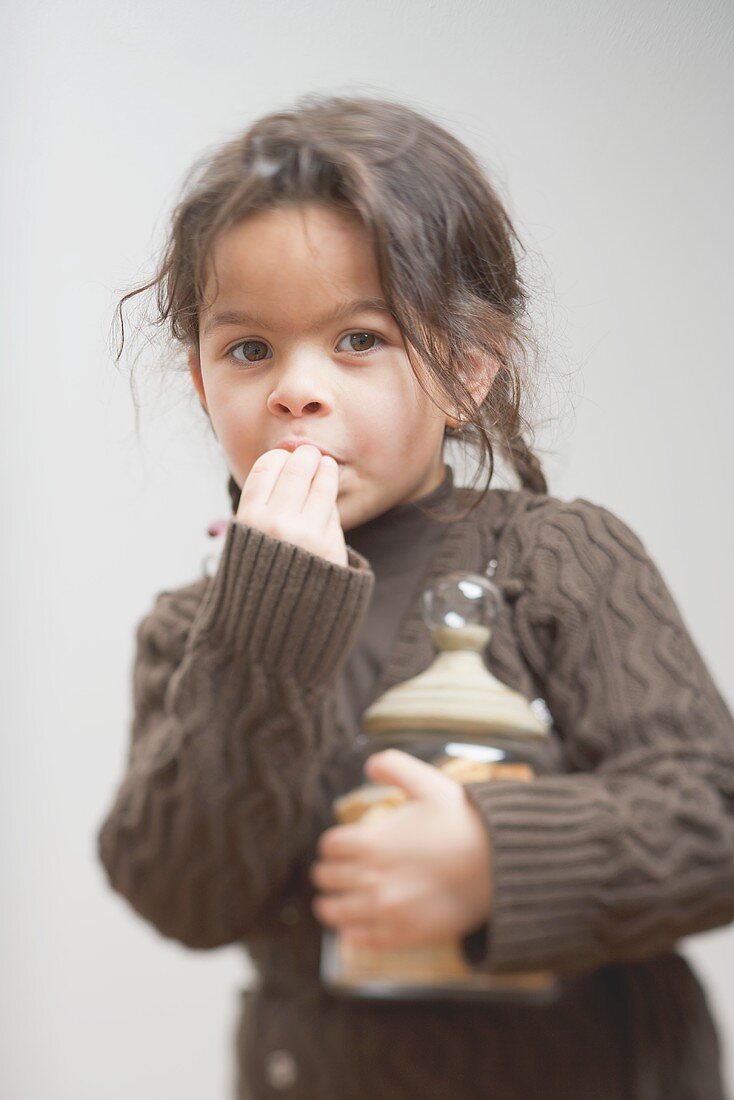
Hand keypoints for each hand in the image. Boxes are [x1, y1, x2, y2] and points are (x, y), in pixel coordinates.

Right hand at [236, 444, 347, 566]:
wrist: (274, 619)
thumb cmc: (257, 572)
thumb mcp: (245, 537)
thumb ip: (261, 503)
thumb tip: (284, 460)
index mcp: (250, 519)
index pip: (267, 466)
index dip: (279, 456)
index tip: (285, 456)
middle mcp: (278, 524)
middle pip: (297, 469)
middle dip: (306, 456)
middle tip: (310, 454)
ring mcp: (308, 535)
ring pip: (322, 484)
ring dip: (326, 469)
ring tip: (326, 465)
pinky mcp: (330, 546)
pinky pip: (332, 511)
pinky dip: (329, 504)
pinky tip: (325, 501)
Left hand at [310, 749, 493, 948]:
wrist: (501, 862)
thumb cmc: (463, 820)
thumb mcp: (427, 782)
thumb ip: (392, 766)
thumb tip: (369, 765)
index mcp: (372, 842)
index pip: (329, 847)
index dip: (332, 844)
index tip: (338, 846)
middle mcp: (372, 878)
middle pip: (328, 878)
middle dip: (329, 872)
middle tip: (334, 872)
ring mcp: (388, 910)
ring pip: (337, 912)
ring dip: (330, 905)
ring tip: (330, 903)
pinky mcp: (405, 934)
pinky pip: (364, 940)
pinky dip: (353, 934)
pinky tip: (352, 929)